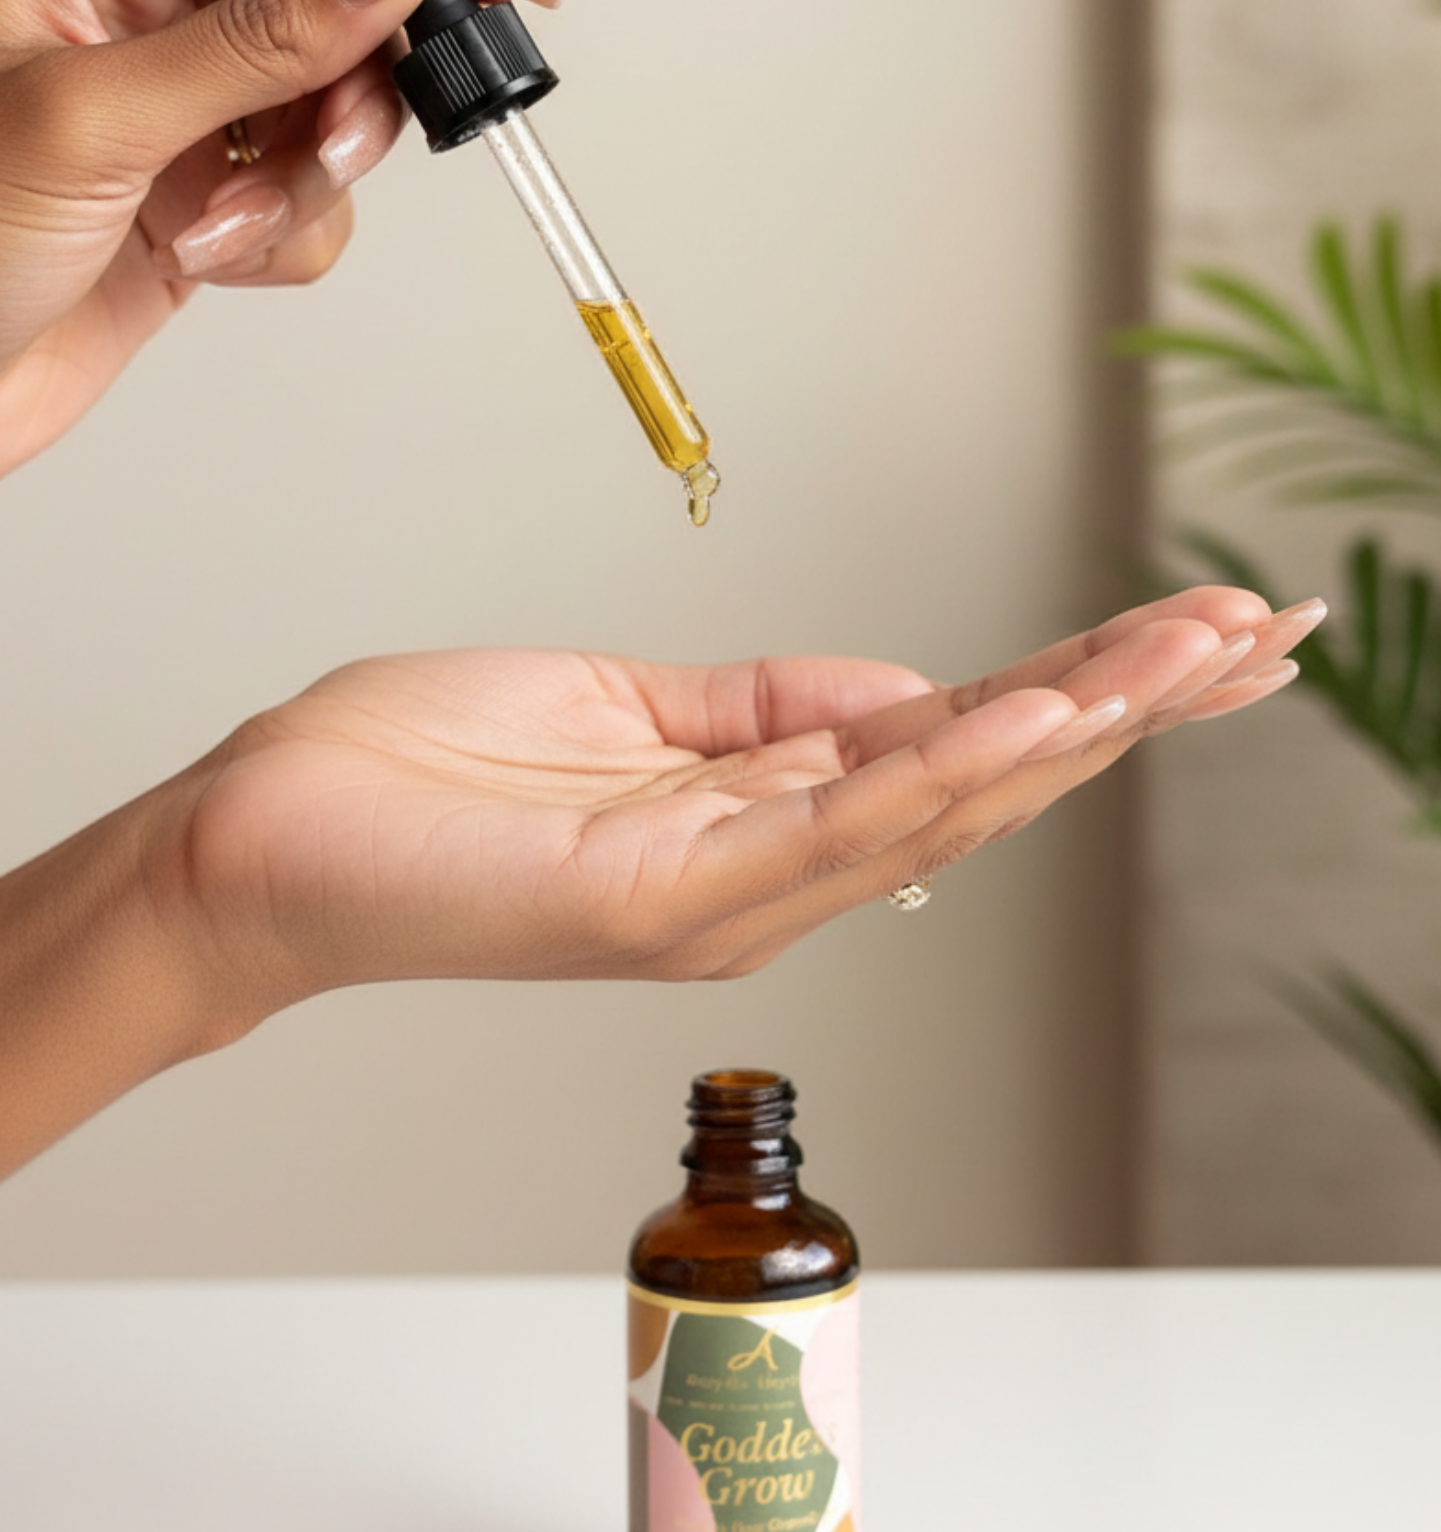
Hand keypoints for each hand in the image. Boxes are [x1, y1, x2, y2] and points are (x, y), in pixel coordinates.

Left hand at [0, 0, 560, 514]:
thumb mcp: (92, 117)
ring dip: (300, 183)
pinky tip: (202, 259)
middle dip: (347, 89)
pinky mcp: (205, 198)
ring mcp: (180, 110)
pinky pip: (311, 204)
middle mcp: (143, 10)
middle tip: (328, 145)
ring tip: (216, 226)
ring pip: (334, 116)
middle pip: (331, 7)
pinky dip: (281, 239)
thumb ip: (263, 35)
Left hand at [165, 586, 1325, 1006]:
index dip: (1089, 686)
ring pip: (937, 808)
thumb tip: (905, 684)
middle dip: (1130, 705)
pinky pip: (828, 828)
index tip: (1197, 630)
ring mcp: (722, 899)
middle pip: (985, 781)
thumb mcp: (624, 712)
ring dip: (1074, 729)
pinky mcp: (660, 901)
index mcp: (758, 819)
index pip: (957, 743)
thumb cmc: (421, 777)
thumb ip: (767, 709)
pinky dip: (941, 768)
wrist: (272, 839)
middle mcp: (765, 875)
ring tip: (1187, 660)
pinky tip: (1034, 712)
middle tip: (1259, 636)